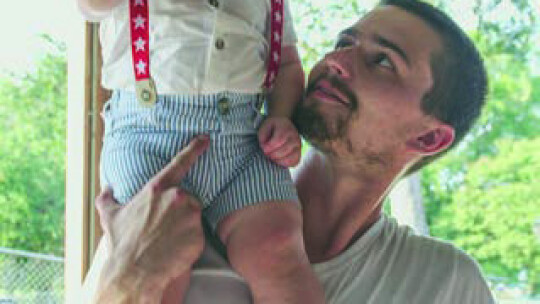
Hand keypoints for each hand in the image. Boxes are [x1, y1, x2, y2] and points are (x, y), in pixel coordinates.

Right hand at [94, 135, 209, 302]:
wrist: (134, 271)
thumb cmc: (122, 242)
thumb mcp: (110, 216)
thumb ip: (107, 198)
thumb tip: (105, 188)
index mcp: (157, 189)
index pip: (180, 163)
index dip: (194, 149)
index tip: (205, 139)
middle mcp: (176, 198)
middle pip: (186, 198)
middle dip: (177, 210)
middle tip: (162, 227)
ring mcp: (190, 216)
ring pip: (192, 216)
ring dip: (184, 224)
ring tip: (167, 239)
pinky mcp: (198, 234)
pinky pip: (197, 234)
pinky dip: (189, 241)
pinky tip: (174, 249)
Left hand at [258, 116, 301, 166]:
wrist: (284, 126)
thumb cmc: (273, 128)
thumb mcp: (265, 127)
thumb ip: (263, 136)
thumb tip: (265, 147)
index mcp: (286, 128)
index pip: (279, 139)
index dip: (270, 147)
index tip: (264, 149)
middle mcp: (295, 137)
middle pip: (284, 150)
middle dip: (272, 154)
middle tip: (266, 154)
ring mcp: (298, 146)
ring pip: (289, 158)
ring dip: (277, 160)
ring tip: (272, 157)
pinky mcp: (299, 154)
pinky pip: (294, 162)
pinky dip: (284, 164)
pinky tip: (278, 160)